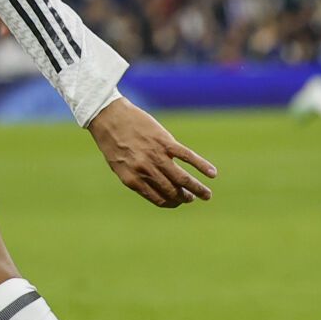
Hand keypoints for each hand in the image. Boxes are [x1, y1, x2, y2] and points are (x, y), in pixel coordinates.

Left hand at [89, 97, 217, 208]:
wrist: (108, 116)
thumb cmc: (111, 142)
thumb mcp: (119, 166)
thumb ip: (137, 177)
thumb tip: (157, 189)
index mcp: (132, 180)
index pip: (159, 199)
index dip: (171, 203)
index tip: (179, 202)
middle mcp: (146, 171)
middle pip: (172, 191)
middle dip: (185, 198)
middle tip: (193, 199)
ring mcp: (156, 156)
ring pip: (182, 178)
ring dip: (197, 189)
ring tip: (207, 195)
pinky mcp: (165, 141)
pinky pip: (187, 156)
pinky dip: (202, 165)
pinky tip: (212, 173)